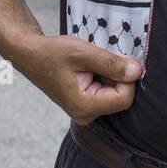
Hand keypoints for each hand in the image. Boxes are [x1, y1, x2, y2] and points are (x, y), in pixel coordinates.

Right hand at [12, 34, 142, 125]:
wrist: (28, 54)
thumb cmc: (51, 53)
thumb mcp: (83, 53)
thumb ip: (111, 63)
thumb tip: (138, 71)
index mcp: (85, 106)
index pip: (125, 98)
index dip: (127, 77)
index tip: (116, 59)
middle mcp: (86, 115)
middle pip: (120, 98)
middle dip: (117, 75)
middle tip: (98, 59)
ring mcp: (84, 111)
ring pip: (113, 94)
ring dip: (109, 75)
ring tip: (90, 63)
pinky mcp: (84, 104)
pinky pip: (104, 93)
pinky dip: (102, 77)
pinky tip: (88, 68)